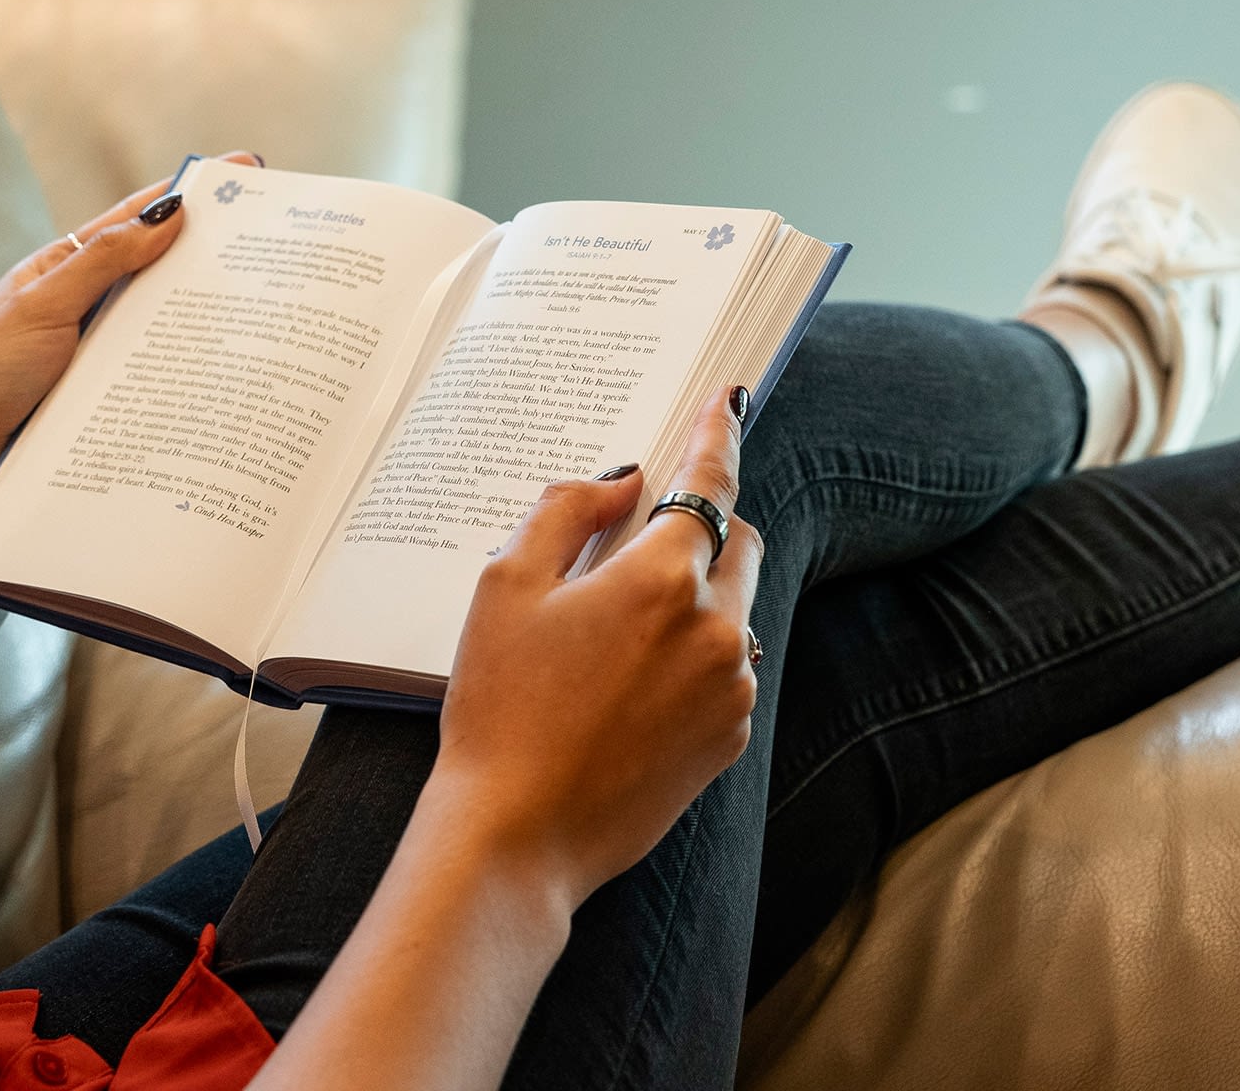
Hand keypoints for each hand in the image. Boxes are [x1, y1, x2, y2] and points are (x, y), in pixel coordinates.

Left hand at [0, 153, 261, 527]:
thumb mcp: (41, 309)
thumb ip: (104, 262)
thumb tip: (170, 214)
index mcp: (63, 270)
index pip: (134, 220)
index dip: (186, 194)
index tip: (243, 169)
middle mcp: (88, 307)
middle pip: (161, 268)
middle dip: (214, 250)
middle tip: (275, 238)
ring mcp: (104, 353)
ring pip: (168, 322)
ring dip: (212, 313)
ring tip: (268, 298)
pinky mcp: (115, 398)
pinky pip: (163, 372)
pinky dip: (195, 365)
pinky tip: (231, 364)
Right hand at [426, 389, 761, 908]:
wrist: (517, 837)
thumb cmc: (500, 711)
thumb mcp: (504, 588)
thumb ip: (565, 511)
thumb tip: (621, 484)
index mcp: (661, 578)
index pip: (709, 483)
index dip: (719, 435)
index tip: (730, 401)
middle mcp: (716, 628)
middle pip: (739, 543)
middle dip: (705, 526)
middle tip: (640, 541)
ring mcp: (732, 688)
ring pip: (735, 610)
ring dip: (695, 599)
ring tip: (615, 636)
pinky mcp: (729, 739)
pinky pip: (727, 670)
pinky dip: (695, 658)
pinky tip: (628, 688)